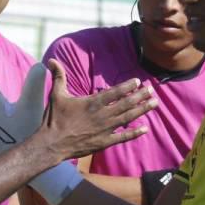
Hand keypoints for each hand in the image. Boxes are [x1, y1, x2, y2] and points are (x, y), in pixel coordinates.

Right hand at [39, 59, 155, 160]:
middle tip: (151, 90)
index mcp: (92, 103)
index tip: (137, 81)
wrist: (51, 144)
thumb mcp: (56, 95)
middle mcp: (102, 115)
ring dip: (142, 110)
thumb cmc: (54, 119)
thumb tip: (51, 60)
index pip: (115, 92)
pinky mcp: (104, 142)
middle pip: (126, 104)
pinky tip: (145, 129)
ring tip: (154, 103)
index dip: (127, 86)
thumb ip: (58, 77)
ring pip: (128, 118)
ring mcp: (105, 129)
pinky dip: (135, 133)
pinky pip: (123, 137)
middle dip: (140, 96)